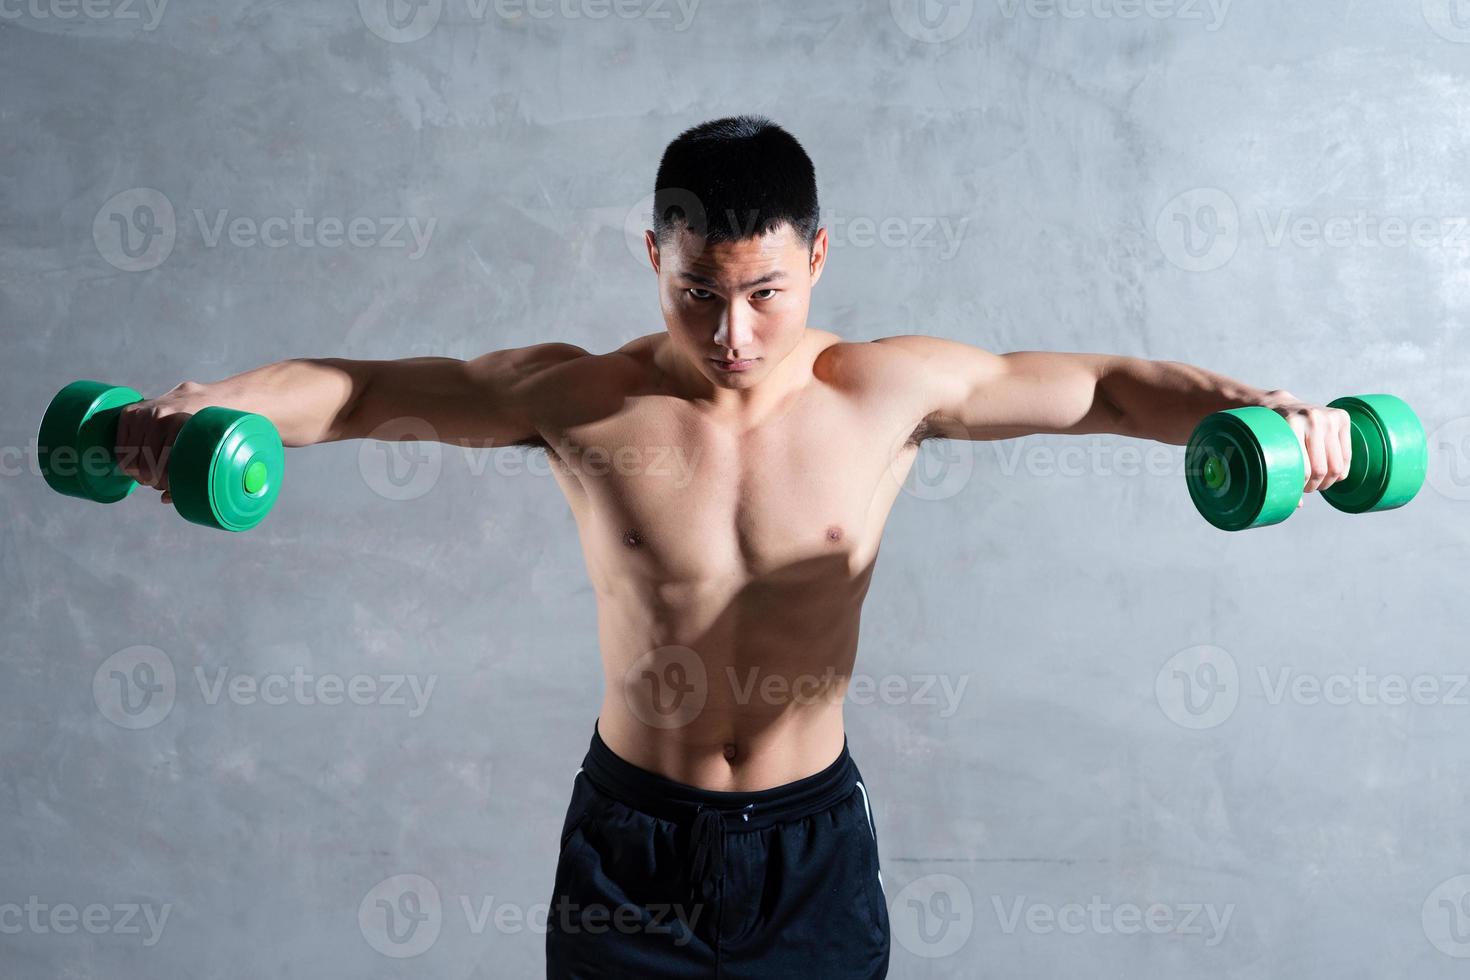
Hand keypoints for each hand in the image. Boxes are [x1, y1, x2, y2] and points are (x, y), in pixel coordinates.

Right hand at [114, 381, 207, 503]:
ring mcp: (143, 412)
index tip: (167, 486)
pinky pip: (120, 444)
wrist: (205, 397)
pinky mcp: (130, 411)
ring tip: (150, 474)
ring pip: (128, 457)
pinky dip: (126, 458)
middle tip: (158, 482)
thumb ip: (192, 472)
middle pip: (142, 464)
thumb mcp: (210, 446)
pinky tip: (138, 462)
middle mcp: (160, 416)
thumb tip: (165, 499)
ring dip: (137, 471)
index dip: (162, 482)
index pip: (160, 465)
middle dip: (149, 479)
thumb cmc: (209, 428)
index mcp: (181, 424)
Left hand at [1260, 390, 1351, 506]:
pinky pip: (1347, 455)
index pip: (1303, 469)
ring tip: (1316, 482)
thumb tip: (1296, 504)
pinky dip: (1341, 471)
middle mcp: (1312, 418)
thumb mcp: (1266, 449)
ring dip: (1328, 481)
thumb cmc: (1269, 433)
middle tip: (1306, 487)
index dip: (1300, 486)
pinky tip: (1329, 473)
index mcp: (1290, 424)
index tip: (1295, 489)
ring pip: (1337, 465)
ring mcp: (1328, 416)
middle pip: (1321, 469)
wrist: (1277, 404)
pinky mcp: (1341, 417)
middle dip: (1314, 486)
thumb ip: (1277, 473)